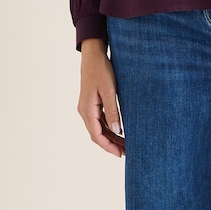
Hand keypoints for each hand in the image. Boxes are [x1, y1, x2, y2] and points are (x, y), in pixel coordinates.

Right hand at [78, 40, 124, 157]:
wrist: (93, 55)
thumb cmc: (101, 70)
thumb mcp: (110, 90)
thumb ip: (113, 111)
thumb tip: (117, 131)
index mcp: (87, 109)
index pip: (96, 135)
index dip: (108, 147)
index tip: (121, 154)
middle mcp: (84, 111)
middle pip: (97, 134)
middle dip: (111, 145)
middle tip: (127, 152)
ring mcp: (87, 108)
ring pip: (98, 128)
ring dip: (110, 137)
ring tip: (125, 144)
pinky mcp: (91, 103)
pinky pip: (99, 121)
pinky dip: (109, 128)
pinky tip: (120, 131)